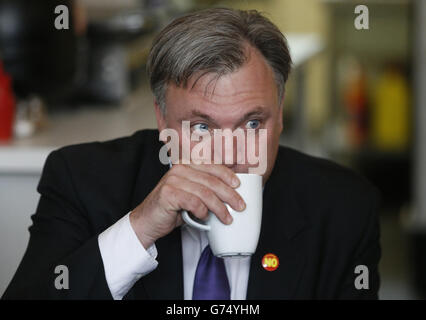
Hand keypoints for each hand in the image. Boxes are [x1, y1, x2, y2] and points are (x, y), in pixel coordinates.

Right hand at [129, 164, 245, 248]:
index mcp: (186, 166)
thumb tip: (231, 192)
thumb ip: (205, 189)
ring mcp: (173, 180)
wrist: (147, 221)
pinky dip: (202, 211)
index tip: (238, 186)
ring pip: (205, 193)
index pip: (212, 167)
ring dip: (219, 207)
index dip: (227, 175)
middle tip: (239, 206)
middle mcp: (179, 170)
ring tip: (227, 218)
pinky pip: (193, 202)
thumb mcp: (191, 195)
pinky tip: (204, 217)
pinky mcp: (168, 194)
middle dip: (229, 194)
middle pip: (211, 181)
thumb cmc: (172, 209)